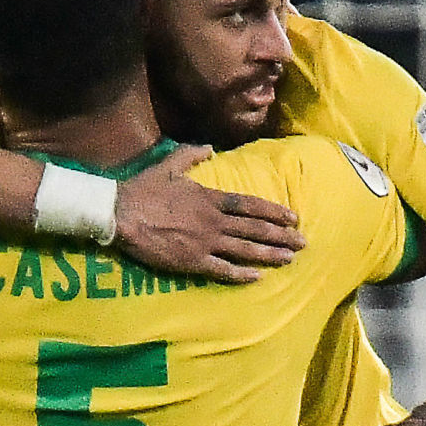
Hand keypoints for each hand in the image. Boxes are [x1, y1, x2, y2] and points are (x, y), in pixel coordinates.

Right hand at [113, 144, 302, 283]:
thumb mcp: (169, 165)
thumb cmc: (143, 189)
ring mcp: (205, 242)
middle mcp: (214, 220)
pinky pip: (222, 269)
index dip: (274, 212)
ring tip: (290, 258)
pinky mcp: (192, 261)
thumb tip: (209, 148)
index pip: (250, 205)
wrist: (122, 214)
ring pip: (245, 249)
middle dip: (281, 235)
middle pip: (255, 228)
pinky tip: (257, 277)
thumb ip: (192, 155)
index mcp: (210, 198)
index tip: (293, 217)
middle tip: (303, 242)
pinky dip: (240, 274)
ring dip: (270, 254)